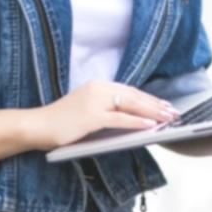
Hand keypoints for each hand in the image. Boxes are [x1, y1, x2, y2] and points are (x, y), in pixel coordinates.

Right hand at [26, 79, 178, 149]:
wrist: (36, 126)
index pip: (130, 91)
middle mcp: (98, 89)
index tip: (166, 105)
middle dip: (157, 105)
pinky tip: (151, 126)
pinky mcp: (91, 116)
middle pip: (135, 96)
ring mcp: (95, 102)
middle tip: (174, 112)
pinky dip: (138, 122)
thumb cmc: (60, 122)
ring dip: (153, 113)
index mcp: (98, 86)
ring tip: (168, 119)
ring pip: (131, 105)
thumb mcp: (86, 110)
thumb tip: (131, 117)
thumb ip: (106, 109)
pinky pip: (120, 119)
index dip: (150, 99)